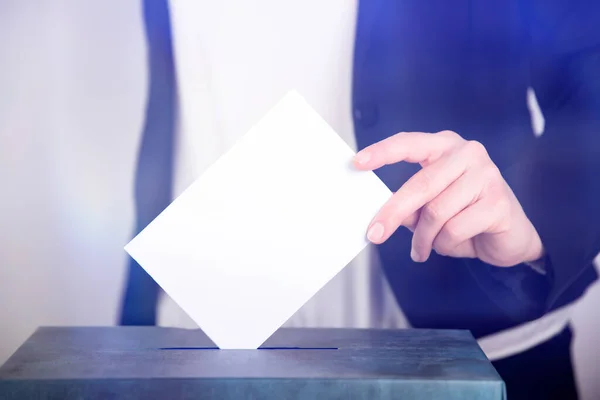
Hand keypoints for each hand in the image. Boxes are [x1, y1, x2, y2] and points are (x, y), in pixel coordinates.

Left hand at [354, 130, 543, 266]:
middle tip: (374, 234)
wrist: (511, 236)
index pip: (409, 143)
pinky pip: (454, 229)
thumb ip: (409, 204)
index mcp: (445, 146)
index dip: (382, 152)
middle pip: (419, 185)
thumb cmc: (466, 216)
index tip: (356, 162)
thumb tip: (379, 211)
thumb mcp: (431, 208)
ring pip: (436, 212)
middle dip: (392, 213)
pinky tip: (450, 244)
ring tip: (423, 248)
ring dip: (425, 238)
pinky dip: (445, 244)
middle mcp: (468, 153)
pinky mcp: (499, 201)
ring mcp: (487, 175)